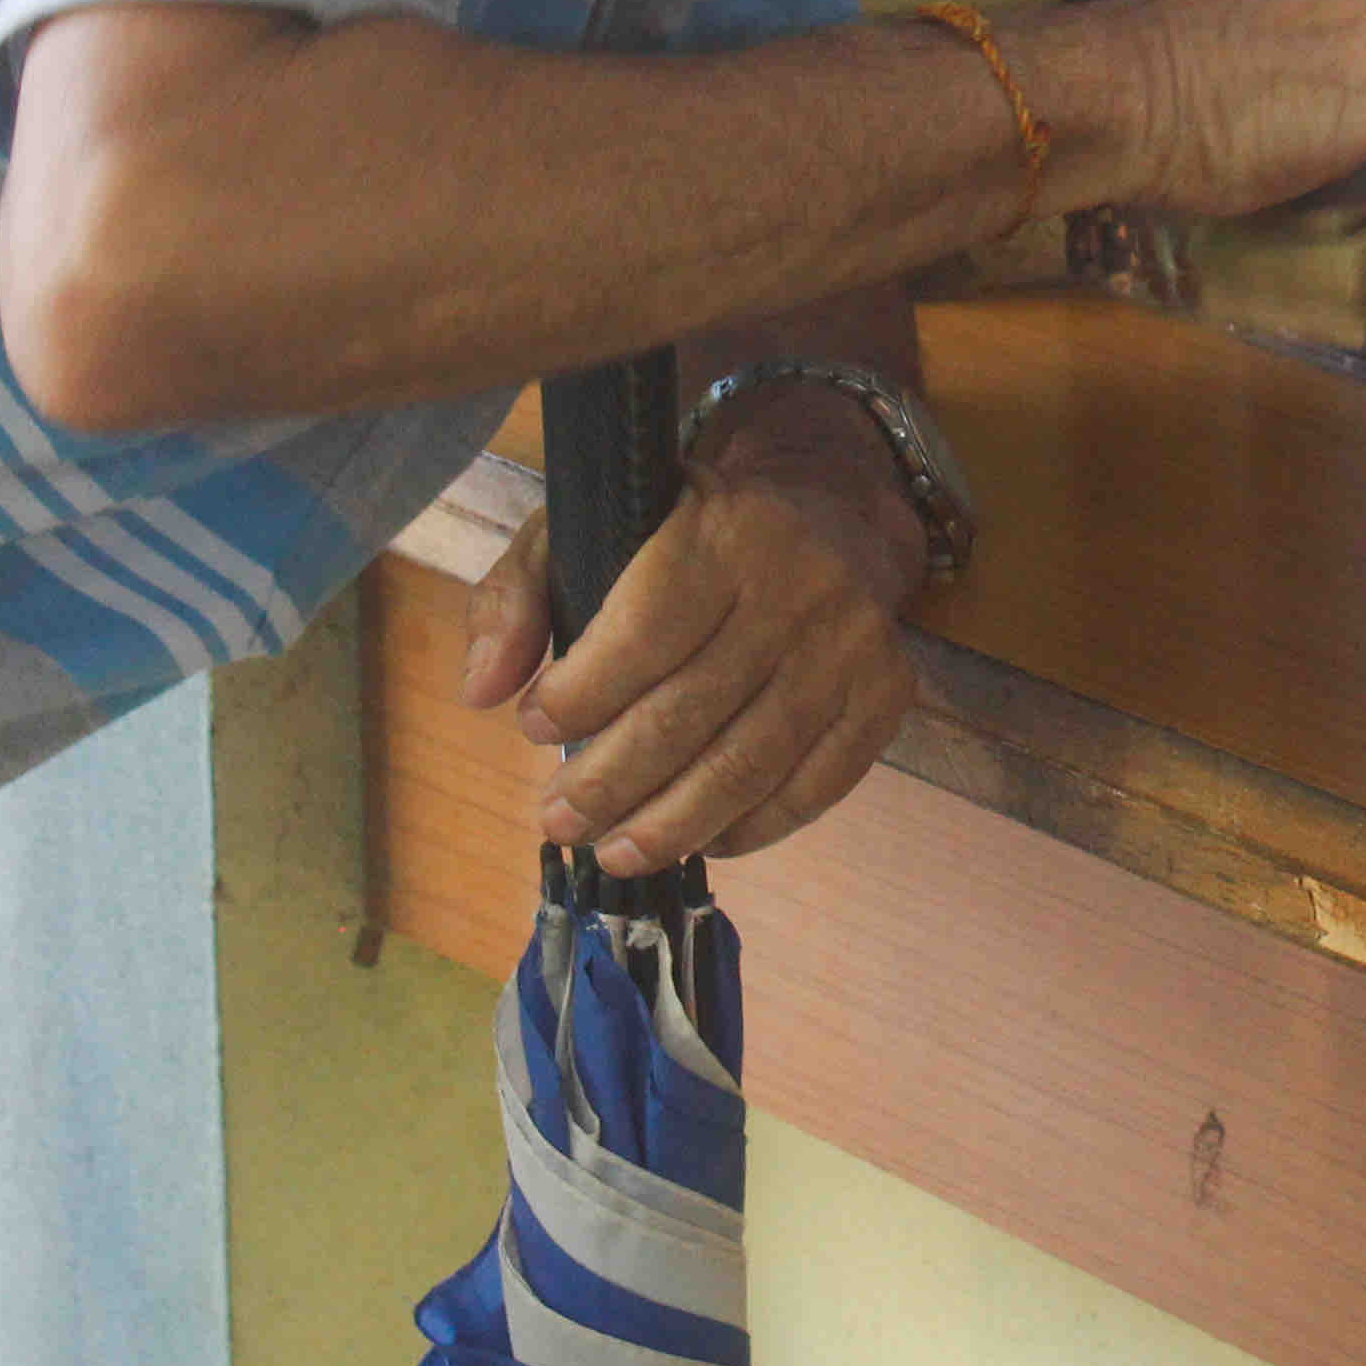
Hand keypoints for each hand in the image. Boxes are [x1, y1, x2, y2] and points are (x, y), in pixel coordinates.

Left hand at [456, 405, 922, 875]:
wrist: (829, 515)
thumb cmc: (686, 533)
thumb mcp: (588, 526)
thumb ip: (517, 595)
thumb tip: (482, 690)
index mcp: (721, 528)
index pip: (644, 635)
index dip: (580, 698)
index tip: (534, 727)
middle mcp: (798, 584)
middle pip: (688, 715)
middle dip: (609, 783)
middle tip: (557, 819)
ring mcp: (849, 646)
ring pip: (747, 766)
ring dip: (669, 826)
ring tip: (612, 850)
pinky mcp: (884, 696)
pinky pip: (811, 789)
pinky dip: (750, 829)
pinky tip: (699, 840)